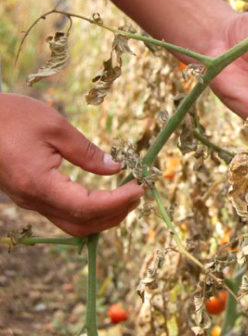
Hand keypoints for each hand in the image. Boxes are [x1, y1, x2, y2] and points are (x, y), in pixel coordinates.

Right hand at [0, 94, 143, 236]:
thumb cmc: (12, 116)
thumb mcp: (54, 127)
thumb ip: (86, 152)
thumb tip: (115, 169)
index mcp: (39, 184)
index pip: (87, 206)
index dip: (118, 201)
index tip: (140, 188)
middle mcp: (33, 200)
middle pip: (82, 224)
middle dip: (115, 213)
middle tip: (139, 192)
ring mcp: (29, 201)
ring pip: (72, 224)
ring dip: (103, 216)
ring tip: (127, 196)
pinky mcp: (28, 196)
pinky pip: (63, 214)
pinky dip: (88, 211)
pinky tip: (104, 196)